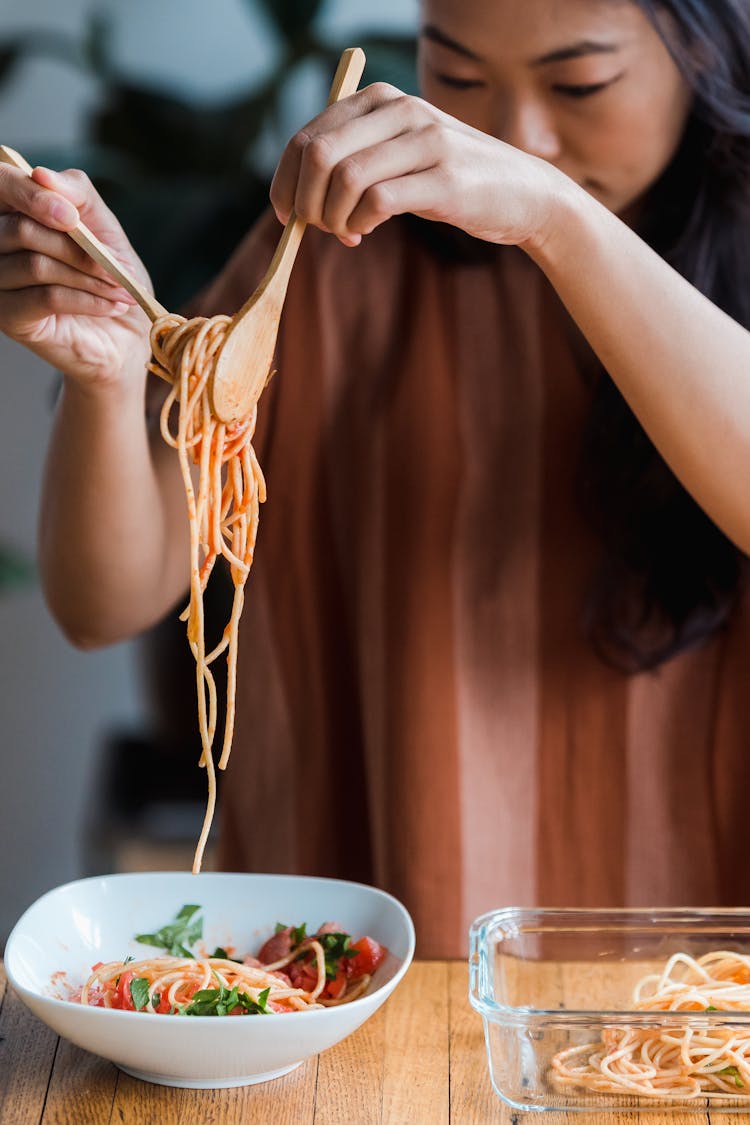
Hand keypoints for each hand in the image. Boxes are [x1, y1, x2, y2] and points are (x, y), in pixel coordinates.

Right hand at [0, 164, 152, 385]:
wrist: (123, 337)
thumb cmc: (111, 278)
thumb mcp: (104, 228)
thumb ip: (77, 195)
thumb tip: (41, 174)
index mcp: (13, 212)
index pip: (0, 182)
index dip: (30, 195)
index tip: (72, 218)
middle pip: (22, 229)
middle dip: (78, 248)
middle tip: (116, 268)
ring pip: (37, 265)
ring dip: (89, 277)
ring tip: (119, 290)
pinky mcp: (8, 317)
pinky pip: (46, 297)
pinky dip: (87, 300)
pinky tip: (111, 305)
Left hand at [270, 83, 567, 250]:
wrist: (524, 193)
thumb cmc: (451, 180)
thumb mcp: (398, 157)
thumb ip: (353, 164)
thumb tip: (296, 199)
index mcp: (380, 100)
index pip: (308, 137)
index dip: (285, 180)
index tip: (286, 214)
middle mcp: (400, 110)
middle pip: (319, 154)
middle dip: (305, 202)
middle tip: (318, 228)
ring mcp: (425, 142)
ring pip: (344, 178)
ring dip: (332, 218)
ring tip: (346, 233)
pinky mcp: (445, 179)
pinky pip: (378, 201)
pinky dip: (360, 223)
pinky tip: (365, 232)